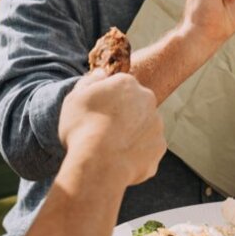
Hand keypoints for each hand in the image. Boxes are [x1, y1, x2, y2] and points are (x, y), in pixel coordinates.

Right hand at [59, 70, 164, 185]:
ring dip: (131, 134)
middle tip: (102, 131)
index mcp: (127, 83)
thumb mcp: (75, 99)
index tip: (95, 112)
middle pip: (135, 104)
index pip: (119, 86)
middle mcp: (148, 99)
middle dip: (123, 115)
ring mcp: (157, 124)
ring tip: (110, 148)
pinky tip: (119, 160)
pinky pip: (147, 148)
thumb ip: (89, 81)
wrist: (100, 163)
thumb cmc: (82, 128)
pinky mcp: (159, 146)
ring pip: (143, 126)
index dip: (106, 99)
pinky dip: (136, 153)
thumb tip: (101, 73)